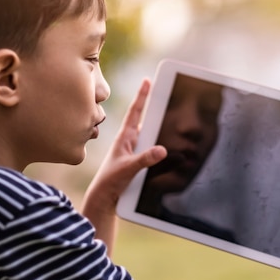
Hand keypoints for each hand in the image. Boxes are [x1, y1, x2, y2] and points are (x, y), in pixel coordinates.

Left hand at [81, 79, 166, 253]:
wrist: (104, 199)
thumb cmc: (110, 181)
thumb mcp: (127, 169)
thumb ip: (144, 160)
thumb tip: (162, 150)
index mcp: (125, 137)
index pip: (135, 112)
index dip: (142, 96)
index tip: (147, 80)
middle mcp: (130, 141)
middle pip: (146, 120)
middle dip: (156, 107)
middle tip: (168, 94)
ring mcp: (135, 151)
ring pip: (151, 135)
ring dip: (161, 130)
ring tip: (175, 123)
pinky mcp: (139, 161)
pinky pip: (153, 149)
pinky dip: (162, 147)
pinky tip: (173, 149)